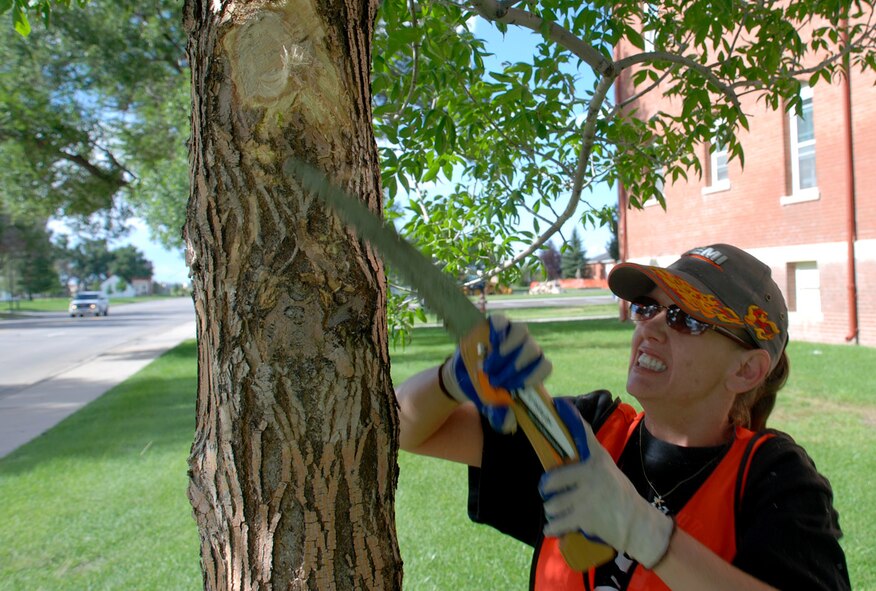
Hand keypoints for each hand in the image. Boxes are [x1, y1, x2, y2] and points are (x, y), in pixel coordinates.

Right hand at [440, 314, 551, 432]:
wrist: (463, 378)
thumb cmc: (485, 391)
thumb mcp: (492, 407)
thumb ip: (500, 417)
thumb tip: (508, 422)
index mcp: (531, 368)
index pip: (545, 366)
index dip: (534, 374)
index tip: (516, 386)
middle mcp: (525, 349)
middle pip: (533, 349)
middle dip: (515, 366)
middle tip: (495, 380)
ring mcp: (511, 334)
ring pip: (521, 331)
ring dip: (507, 348)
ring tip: (489, 364)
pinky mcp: (495, 325)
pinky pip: (501, 320)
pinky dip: (497, 329)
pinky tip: (488, 343)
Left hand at [539, 399, 674, 568]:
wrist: (638, 523)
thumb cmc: (618, 493)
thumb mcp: (605, 466)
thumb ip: (587, 450)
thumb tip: (567, 420)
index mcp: (595, 460)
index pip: (581, 433)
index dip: (568, 417)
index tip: (559, 403)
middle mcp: (589, 474)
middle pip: (548, 482)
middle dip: (547, 493)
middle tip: (553, 496)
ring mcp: (586, 496)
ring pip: (550, 505)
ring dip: (553, 512)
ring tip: (563, 512)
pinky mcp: (584, 517)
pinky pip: (554, 524)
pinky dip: (553, 528)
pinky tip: (558, 526)